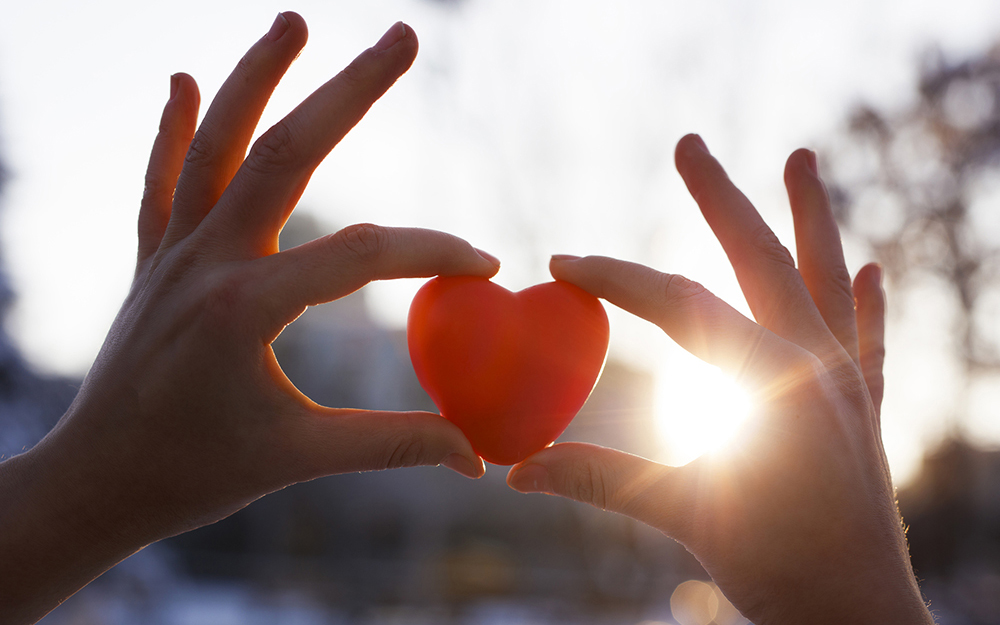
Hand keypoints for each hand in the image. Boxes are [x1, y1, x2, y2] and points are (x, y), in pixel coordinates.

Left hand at [0, 14, 495, 623]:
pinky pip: (162, 180)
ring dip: (254, 76)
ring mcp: (173, 253)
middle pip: (285, 153)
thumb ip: (393, 445)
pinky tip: (180, 78)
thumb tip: (477, 457)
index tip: (485, 264)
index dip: (431, 252)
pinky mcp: (154, 260)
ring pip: (215, 143)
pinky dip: (171, 127)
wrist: (95, 483)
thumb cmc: (196, 476)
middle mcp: (206, 261)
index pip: (359, 255)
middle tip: (403, 34)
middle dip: (350, 90)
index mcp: (246, 308)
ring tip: (294, 21)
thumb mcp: (300, 458)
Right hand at [507, 136, 931, 623]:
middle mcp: (816, 364)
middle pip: (760, 259)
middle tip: (689, 144)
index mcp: (770, 380)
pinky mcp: (863, 407)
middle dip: (720, 198)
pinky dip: (865, 301)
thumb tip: (517, 471)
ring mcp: (847, 381)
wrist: (861, 618)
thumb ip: (601, 480)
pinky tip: (870, 266)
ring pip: (824, 277)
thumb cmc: (779, 570)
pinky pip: (867, 338)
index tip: (564, 262)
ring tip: (802, 157)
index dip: (615, 279)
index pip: (680, 305)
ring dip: (810, 216)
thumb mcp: (684, 517)